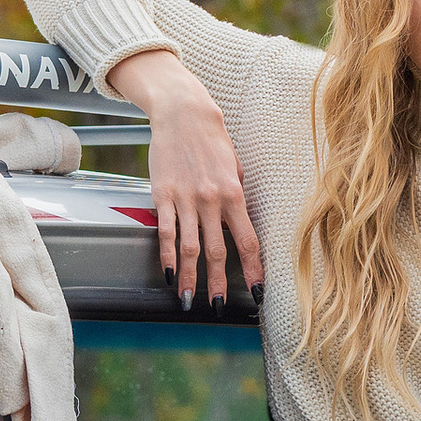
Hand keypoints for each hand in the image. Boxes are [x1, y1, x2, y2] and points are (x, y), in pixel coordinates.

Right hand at [107, 47, 263, 305]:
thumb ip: (237, 194)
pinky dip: (166, 256)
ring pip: (188, 248)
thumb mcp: (235, 166)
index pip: (247, 240)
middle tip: (219, 307)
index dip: (253, 269)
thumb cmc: (212, 139)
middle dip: (218, 282)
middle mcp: (212, 200)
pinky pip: (165, 232)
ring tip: (188, 300)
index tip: (258, 292)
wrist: (183, 114)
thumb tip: (239, 218)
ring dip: (189, 278)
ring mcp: (185, 199)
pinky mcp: (163, 195)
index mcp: (234, 194)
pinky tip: (168, 274)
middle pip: (216, 251)